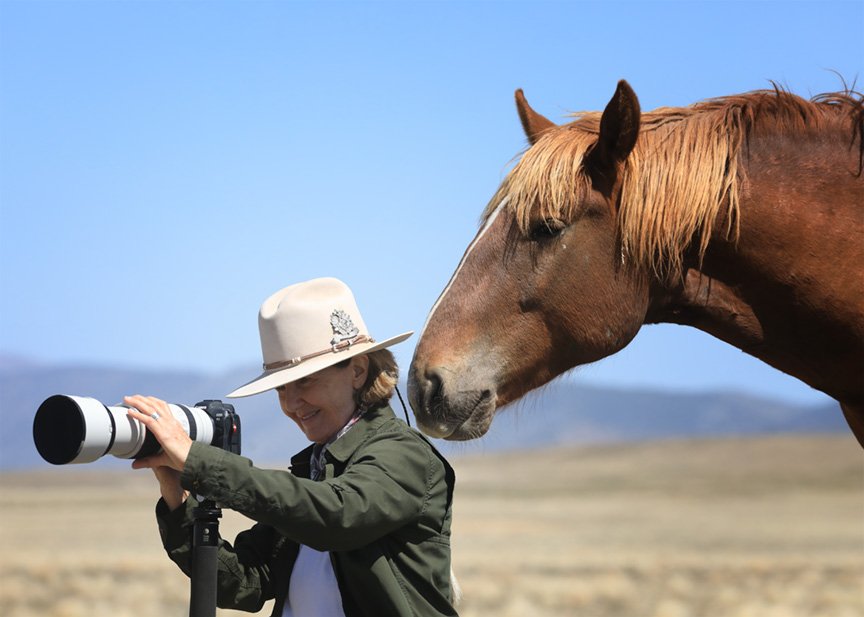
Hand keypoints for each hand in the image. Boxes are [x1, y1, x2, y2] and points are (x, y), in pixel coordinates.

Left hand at [125, 395, 193, 509]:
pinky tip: (130, 412)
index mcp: (173, 425)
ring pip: (151, 409)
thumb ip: (148, 460)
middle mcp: (171, 423)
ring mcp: (168, 427)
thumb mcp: (163, 458)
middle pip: (155, 405)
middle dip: (142, 399)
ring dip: (138, 403)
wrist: (194, 461)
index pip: (163, 407)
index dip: (152, 401)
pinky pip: (149, 420)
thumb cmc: (183, 459)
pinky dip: (138, 415)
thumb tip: (134, 465)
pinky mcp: (164, 434)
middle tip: (130, 397)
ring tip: (128, 399)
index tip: (142, 399)